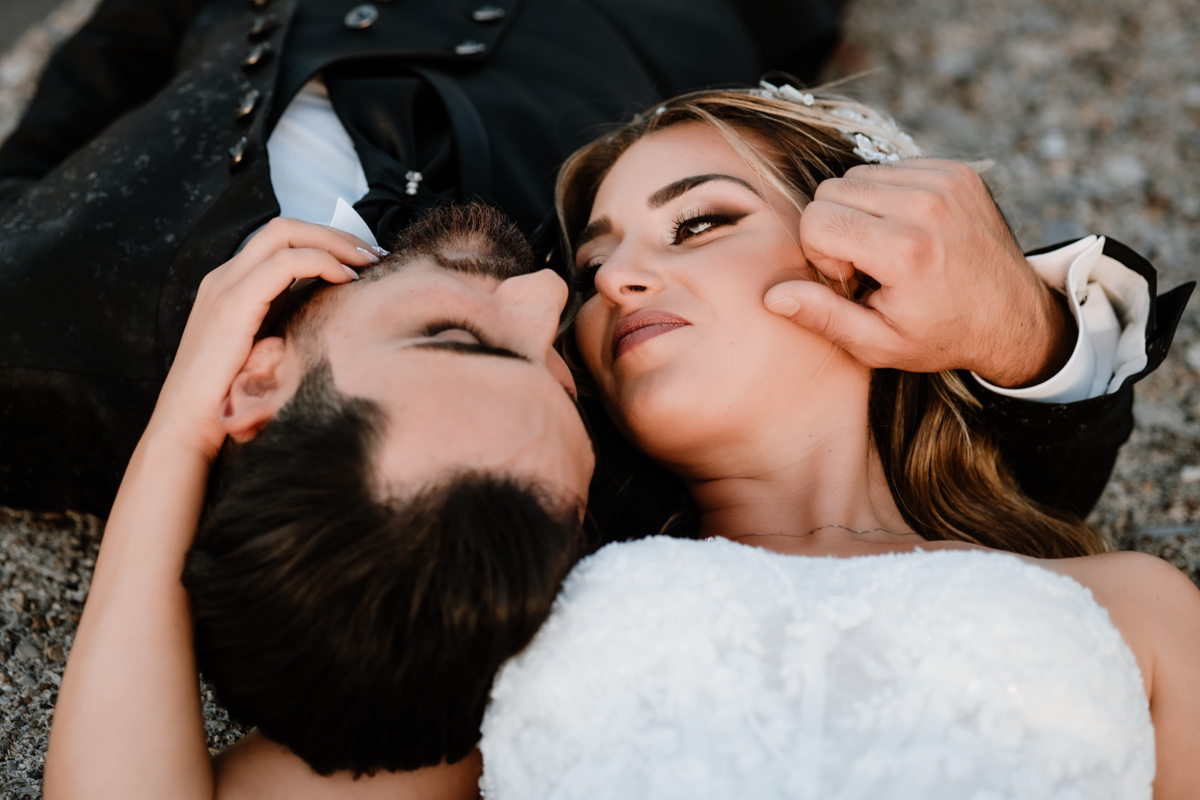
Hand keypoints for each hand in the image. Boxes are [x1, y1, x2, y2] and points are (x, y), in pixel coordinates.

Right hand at [147, 218, 380, 459]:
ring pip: (285, 234)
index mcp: (232, 286)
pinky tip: (347, 279)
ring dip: (334, 243)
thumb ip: (289, 324)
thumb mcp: (267, 351)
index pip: (282, 241)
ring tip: (368, 263)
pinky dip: (322, 262)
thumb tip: (336, 310)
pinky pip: (284, 264)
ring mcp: (225, 287)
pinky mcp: (232, 305)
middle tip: (374, 254)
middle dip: (336, 234)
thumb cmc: (231, 399)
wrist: (188, 426)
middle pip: (285, 228)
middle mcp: (225, 277)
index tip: (365, 261)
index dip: (326, 242)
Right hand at [764, 159, 1073, 386]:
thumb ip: (823, 317)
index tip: (854, 281)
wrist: (1013, 317)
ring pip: (857, 176)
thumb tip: (773, 295)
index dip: (822, 255)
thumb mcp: (878, 344)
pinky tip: (909, 231)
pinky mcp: (956, 170)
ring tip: (889, 249)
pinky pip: (890, 168)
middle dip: (836, 229)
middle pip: (831, 192)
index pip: (816, 219)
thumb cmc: (939, 335)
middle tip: (869, 266)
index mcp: (906, 250)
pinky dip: (888, 197)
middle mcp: (927, 205)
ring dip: (861, 211)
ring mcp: (945, 182)